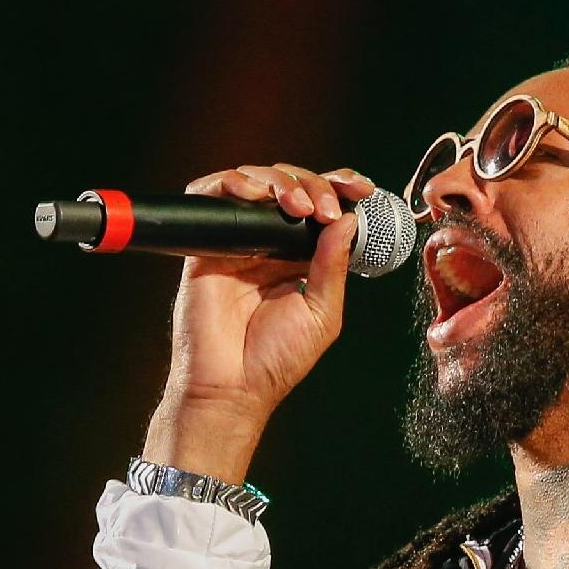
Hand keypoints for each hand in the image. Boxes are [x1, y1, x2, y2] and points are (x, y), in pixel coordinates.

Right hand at [166, 164, 377, 418]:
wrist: (233, 386)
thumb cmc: (276, 359)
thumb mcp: (322, 312)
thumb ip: (332, 266)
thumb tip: (348, 219)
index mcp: (300, 258)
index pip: (321, 207)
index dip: (340, 188)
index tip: (363, 188)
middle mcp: (268, 244)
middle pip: (290, 186)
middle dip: (314, 184)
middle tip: (326, 208)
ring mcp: (237, 242)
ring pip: (254, 182)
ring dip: (281, 182)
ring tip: (299, 206)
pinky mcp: (206, 245)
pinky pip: (210, 196)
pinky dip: (231, 183)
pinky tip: (254, 195)